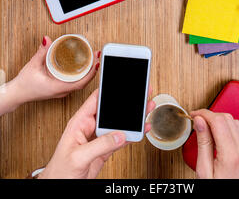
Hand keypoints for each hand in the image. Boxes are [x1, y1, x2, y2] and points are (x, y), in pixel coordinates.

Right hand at [11, 36, 99, 104]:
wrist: (16, 94)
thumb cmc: (24, 84)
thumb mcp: (33, 65)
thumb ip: (41, 51)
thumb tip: (47, 40)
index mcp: (58, 88)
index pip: (80, 83)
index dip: (91, 73)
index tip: (96, 63)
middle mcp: (61, 91)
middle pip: (83, 83)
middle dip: (92, 70)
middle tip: (97, 56)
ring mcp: (60, 91)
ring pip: (79, 84)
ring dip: (87, 73)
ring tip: (92, 60)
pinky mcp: (58, 90)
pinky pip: (73, 84)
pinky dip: (80, 76)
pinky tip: (82, 68)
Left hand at [39, 88, 154, 178]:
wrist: (60, 187)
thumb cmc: (60, 171)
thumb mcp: (78, 156)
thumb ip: (99, 145)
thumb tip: (119, 136)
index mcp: (79, 122)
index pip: (95, 100)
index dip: (108, 90)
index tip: (121, 82)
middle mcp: (89, 128)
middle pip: (111, 111)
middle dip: (126, 103)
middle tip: (141, 94)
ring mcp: (98, 139)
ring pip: (118, 124)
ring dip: (132, 118)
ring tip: (146, 108)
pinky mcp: (104, 150)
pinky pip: (121, 139)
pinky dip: (132, 135)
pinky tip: (142, 129)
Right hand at [190, 109, 238, 178]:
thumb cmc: (217, 192)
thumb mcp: (204, 171)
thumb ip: (203, 143)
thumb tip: (199, 122)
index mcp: (231, 155)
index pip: (218, 120)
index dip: (204, 113)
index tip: (193, 115)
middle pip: (228, 119)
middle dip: (211, 115)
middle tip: (197, 120)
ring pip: (236, 123)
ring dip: (221, 121)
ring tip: (206, 127)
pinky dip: (229, 129)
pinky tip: (218, 135)